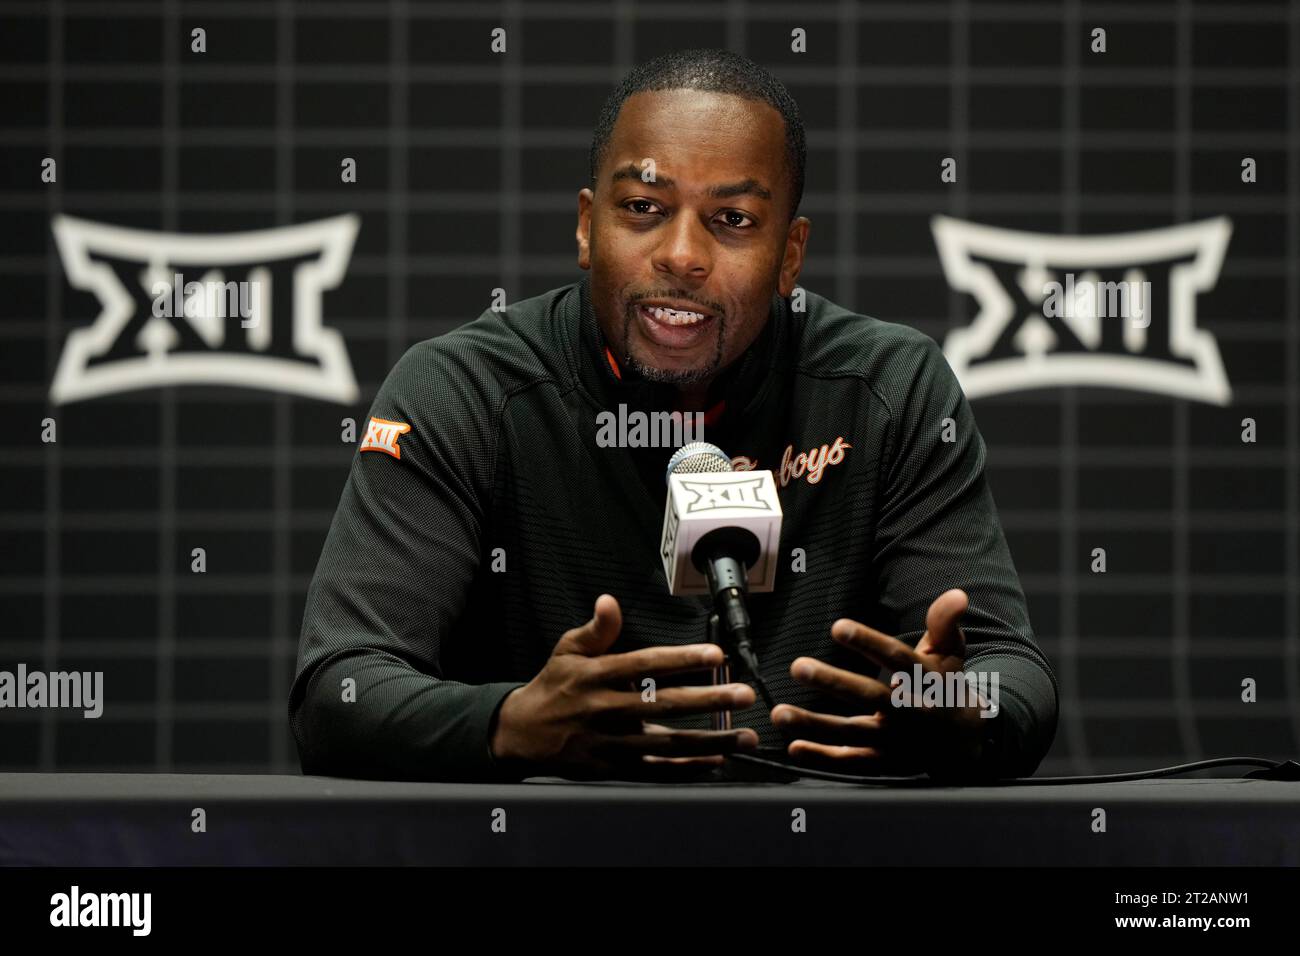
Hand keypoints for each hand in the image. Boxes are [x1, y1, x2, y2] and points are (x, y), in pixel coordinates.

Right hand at [490, 594, 758, 779]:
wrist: (522, 734)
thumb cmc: (552, 688)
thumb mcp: (566, 651)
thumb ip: (595, 630)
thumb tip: (609, 602)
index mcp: (597, 676)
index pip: (646, 665)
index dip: (682, 660)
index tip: (715, 657)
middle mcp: (607, 710)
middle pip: (665, 706)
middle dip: (708, 700)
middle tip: (743, 695)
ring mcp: (612, 742)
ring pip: (667, 743)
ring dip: (709, 740)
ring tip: (743, 735)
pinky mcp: (614, 768)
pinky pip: (656, 770)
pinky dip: (687, 768)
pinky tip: (716, 761)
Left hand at [770, 589, 996, 778]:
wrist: (966, 741)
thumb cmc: (946, 687)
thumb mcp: (950, 653)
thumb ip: (944, 623)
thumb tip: (956, 594)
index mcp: (926, 680)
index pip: (896, 658)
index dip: (868, 642)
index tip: (837, 627)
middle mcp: (910, 712)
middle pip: (869, 696)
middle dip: (832, 682)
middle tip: (798, 667)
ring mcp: (896, 741)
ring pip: (852, 733)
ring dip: (814, 725)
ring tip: (779, 713)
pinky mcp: (885, 763)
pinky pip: (852, 763)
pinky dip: (824, 759)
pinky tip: (795, 747)